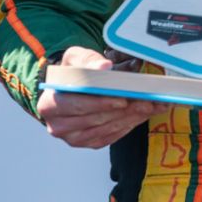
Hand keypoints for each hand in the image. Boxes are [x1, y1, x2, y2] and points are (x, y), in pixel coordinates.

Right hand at [37, 47, 165, 148]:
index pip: (77, 106)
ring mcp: (73, 138)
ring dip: (131, 118)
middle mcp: (58, 126)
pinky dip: (129, 125)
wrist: (69, 88)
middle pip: (95, 120)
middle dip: (124, 110)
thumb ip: (88, 60)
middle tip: (147, 101)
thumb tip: (103, 67)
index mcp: (50, 104)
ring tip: (151, 106)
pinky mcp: (88, 143)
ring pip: (106, 130)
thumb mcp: (75, 58)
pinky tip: (142, 114)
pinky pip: (110, 137)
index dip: (101, 103)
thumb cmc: (72, 73)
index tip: (123, 99)